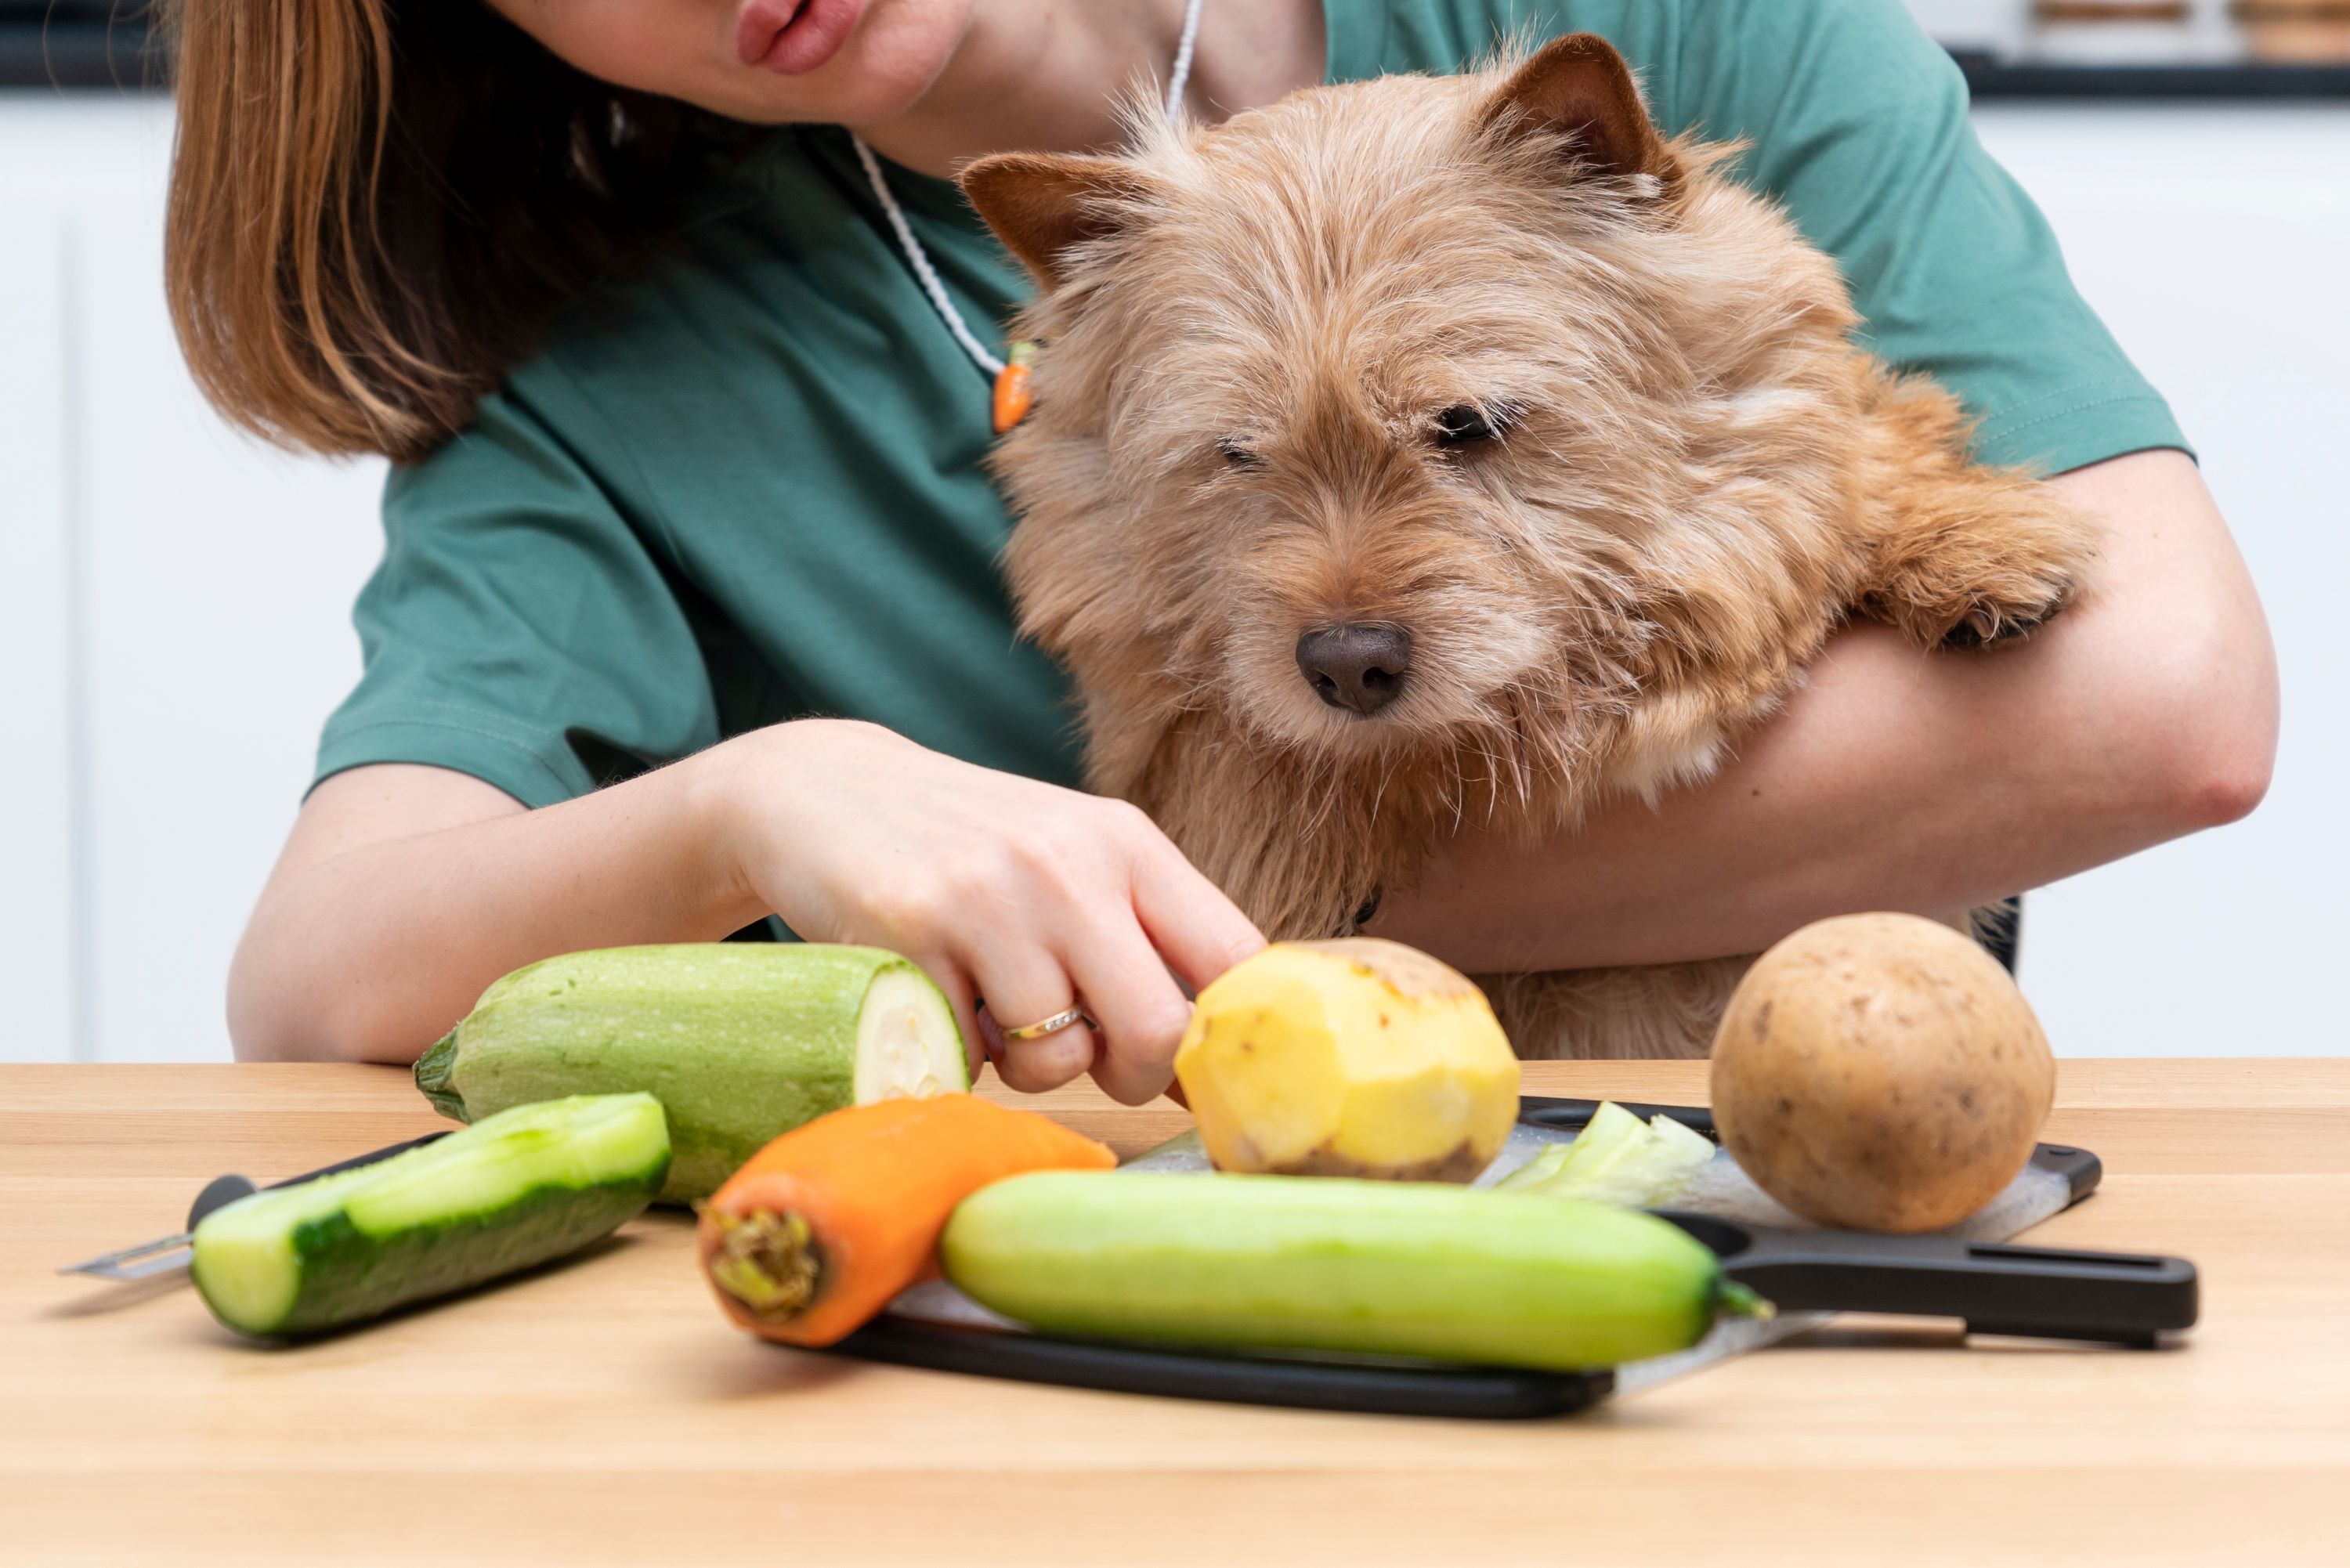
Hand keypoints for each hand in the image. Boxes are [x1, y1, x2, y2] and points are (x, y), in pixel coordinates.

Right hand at [710, 720, 1263, 1102]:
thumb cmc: (974, 849)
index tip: (1204, 1065)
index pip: (1235, 957)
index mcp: (1128, 844)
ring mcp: (989, 900)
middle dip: (1135, 1075)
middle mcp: (1069, 866)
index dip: (1230, 1035)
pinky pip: (969, 1057)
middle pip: (1159, 1030)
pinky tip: (940, 995)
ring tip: (997, 1013)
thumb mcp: (1075, 860)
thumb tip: (1218, 1067)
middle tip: (1097, 1062)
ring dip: (1030, 1068)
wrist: (825, 792)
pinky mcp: (910, 938)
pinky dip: (961, 1052)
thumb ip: (1148, 941)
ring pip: (1056, 1059)